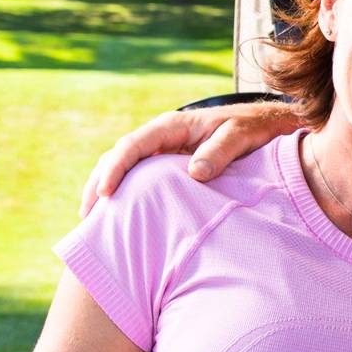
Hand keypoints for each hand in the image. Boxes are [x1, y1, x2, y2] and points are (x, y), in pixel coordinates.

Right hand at [79, 101, 305, 216]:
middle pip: (118, 159)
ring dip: (105, 193)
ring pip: (124, 170)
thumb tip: (195, 173)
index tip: (106, 194)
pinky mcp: (167, 167)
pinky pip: (139, 180)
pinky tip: (119, 221)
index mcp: (171, 126)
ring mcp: (161, 152)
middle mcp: (160, 137)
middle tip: (87, 219)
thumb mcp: (240, 136)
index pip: (133, 145)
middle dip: (99, 186)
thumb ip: (220, 152)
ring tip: (92, 225)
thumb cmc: (252, 129)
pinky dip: (125, 197)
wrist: (264, 126)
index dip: (116, 169)